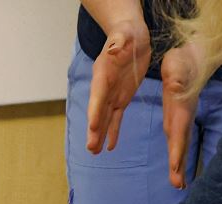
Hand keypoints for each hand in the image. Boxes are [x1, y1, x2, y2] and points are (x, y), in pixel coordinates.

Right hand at [86, 11, 151, 153]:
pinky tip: (110, 146)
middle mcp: (103, 87)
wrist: (131, 37)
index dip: (95, 110)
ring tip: (95, 152)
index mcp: (103, 73)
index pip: (98, 95)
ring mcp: (111, 95)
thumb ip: (118, 43)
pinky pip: (116, 118)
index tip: (93, 126)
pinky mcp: (121, 99)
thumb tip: (114, 49)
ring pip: (104, 119)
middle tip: (91, 148)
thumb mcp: (123, 35)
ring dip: (100, 135)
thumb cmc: (126, 34)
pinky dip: (113, 132)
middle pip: (97, 112)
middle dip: (94, 130)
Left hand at [160, 44, 202, 188]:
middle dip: (180, 164)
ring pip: (179, 145)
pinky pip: (176, 140)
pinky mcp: (177, 118)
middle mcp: (183, 117)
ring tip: (178, 184)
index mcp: (181, 108)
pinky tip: (175, 167)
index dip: (177, 149)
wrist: (195, 57)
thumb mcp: (177, 65)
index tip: (175, 167)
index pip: (178, 131)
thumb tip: (176, 84)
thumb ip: (177, 76)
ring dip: (179, 164)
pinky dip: (176, 155)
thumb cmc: (184, 60)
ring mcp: (181, 118)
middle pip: (181, 144)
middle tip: (178, 185)